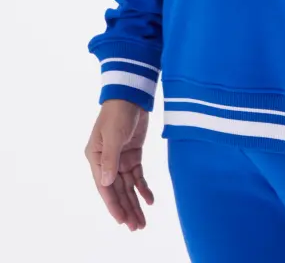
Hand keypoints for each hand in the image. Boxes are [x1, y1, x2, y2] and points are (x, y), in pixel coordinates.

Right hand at [85, 99, 153, 230]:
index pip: (104, 187)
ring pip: (127, 186)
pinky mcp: (132, 154)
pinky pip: (137, 176)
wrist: (131, 94)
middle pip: (116, 190)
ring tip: (142, 221)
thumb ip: (110, 159)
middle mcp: (106, 161)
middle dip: (126, 209)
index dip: (113, 204)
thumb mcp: (113, 135)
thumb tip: (105, 183)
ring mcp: (119, 159)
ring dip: (134, 203)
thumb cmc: (118, 112)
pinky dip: (143, 188)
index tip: (122, 220)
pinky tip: (150, 200)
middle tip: (136, 227)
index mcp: (95, 158)